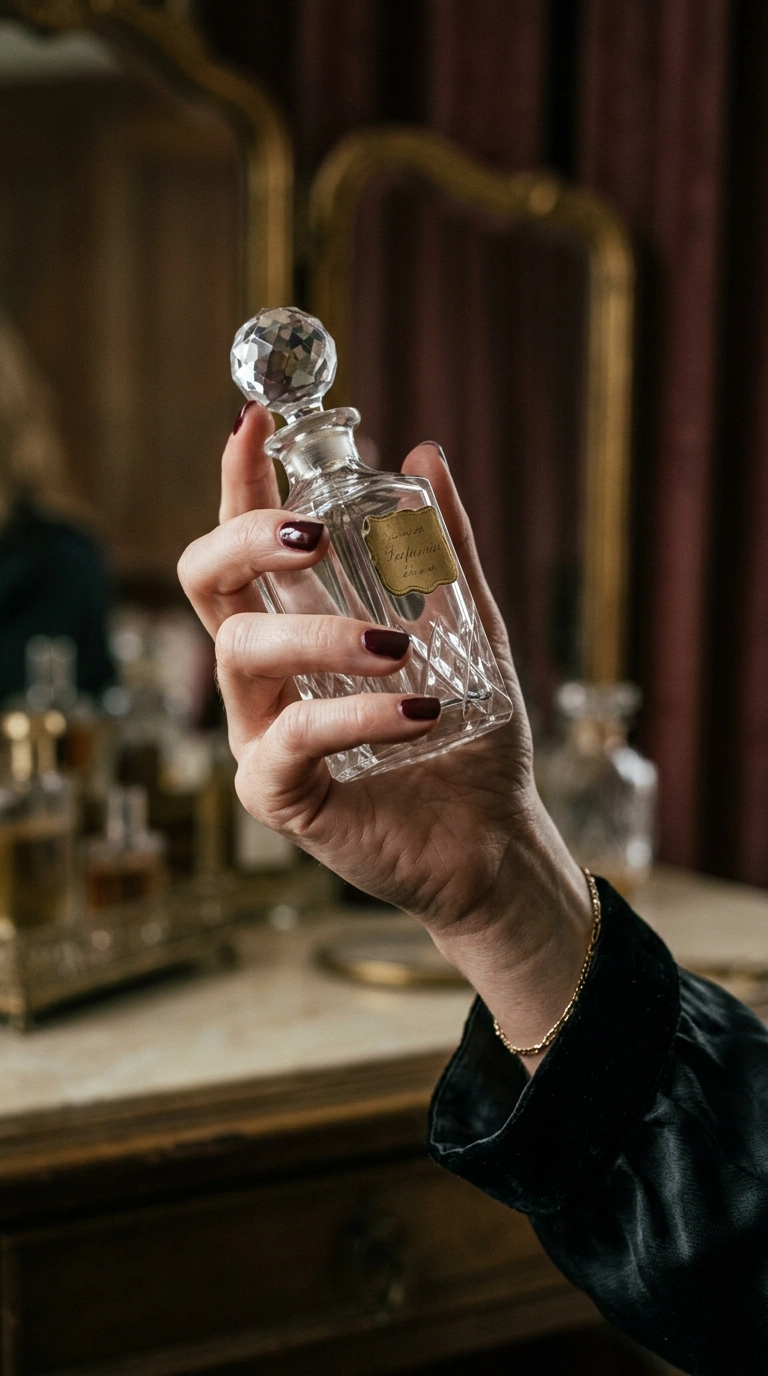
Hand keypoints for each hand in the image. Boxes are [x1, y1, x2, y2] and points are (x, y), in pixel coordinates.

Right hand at [179, 403, 592, 1061]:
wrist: (495, 840)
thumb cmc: (471, 738)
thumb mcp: (472, 630)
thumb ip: (445, 552)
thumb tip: (426, 455)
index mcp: (299, 627)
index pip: (248, 543)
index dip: (240, 480)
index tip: (255, 421)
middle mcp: (265, 674)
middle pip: (205, 585)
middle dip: (243, 540)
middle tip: (311, 532)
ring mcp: (261, 733)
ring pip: (239, 654)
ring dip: (318, 635)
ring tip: (398, 646)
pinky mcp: (276, 795)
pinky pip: (289, 740)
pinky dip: (354, 715)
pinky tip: (418, 710)